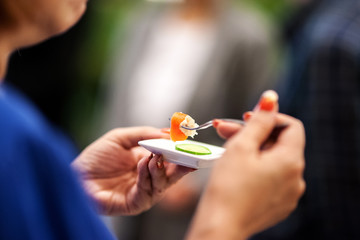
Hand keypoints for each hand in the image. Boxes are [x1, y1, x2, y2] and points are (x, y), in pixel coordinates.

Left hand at [72, 127, 193, 215]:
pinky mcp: (134, 204)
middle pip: (172, 174)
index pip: (170, 159)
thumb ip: (143, 134)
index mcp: (147, 162)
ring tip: (156, 156)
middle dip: (181, 164)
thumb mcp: (120, 138)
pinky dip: (147, 178)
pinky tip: (143, 165)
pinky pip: (147, 193)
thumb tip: (167, 132)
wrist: (76, 176)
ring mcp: (142, 192)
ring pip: (162, 184)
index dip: (180, 152)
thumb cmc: (95, 158)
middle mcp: (148, 178)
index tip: (188, 144)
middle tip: (186, 154)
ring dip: (161, 168)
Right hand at [187, 90, 305, 238]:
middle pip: (279, 143)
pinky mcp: (278, 203)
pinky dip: (256, 168)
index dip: (269, 118)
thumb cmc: (227, 188)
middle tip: (225, 130)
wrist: (220, 226)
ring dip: (252, 150)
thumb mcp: (241, 146)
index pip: (291, 126)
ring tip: (227, 150)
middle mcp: (296, 178)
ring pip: (273, 160)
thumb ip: (259, 120)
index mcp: (291, 161)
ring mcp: (288, 193)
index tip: (247, 118)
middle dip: (253, 133)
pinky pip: (271, 177)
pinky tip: (236, 169)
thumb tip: (271, 98)